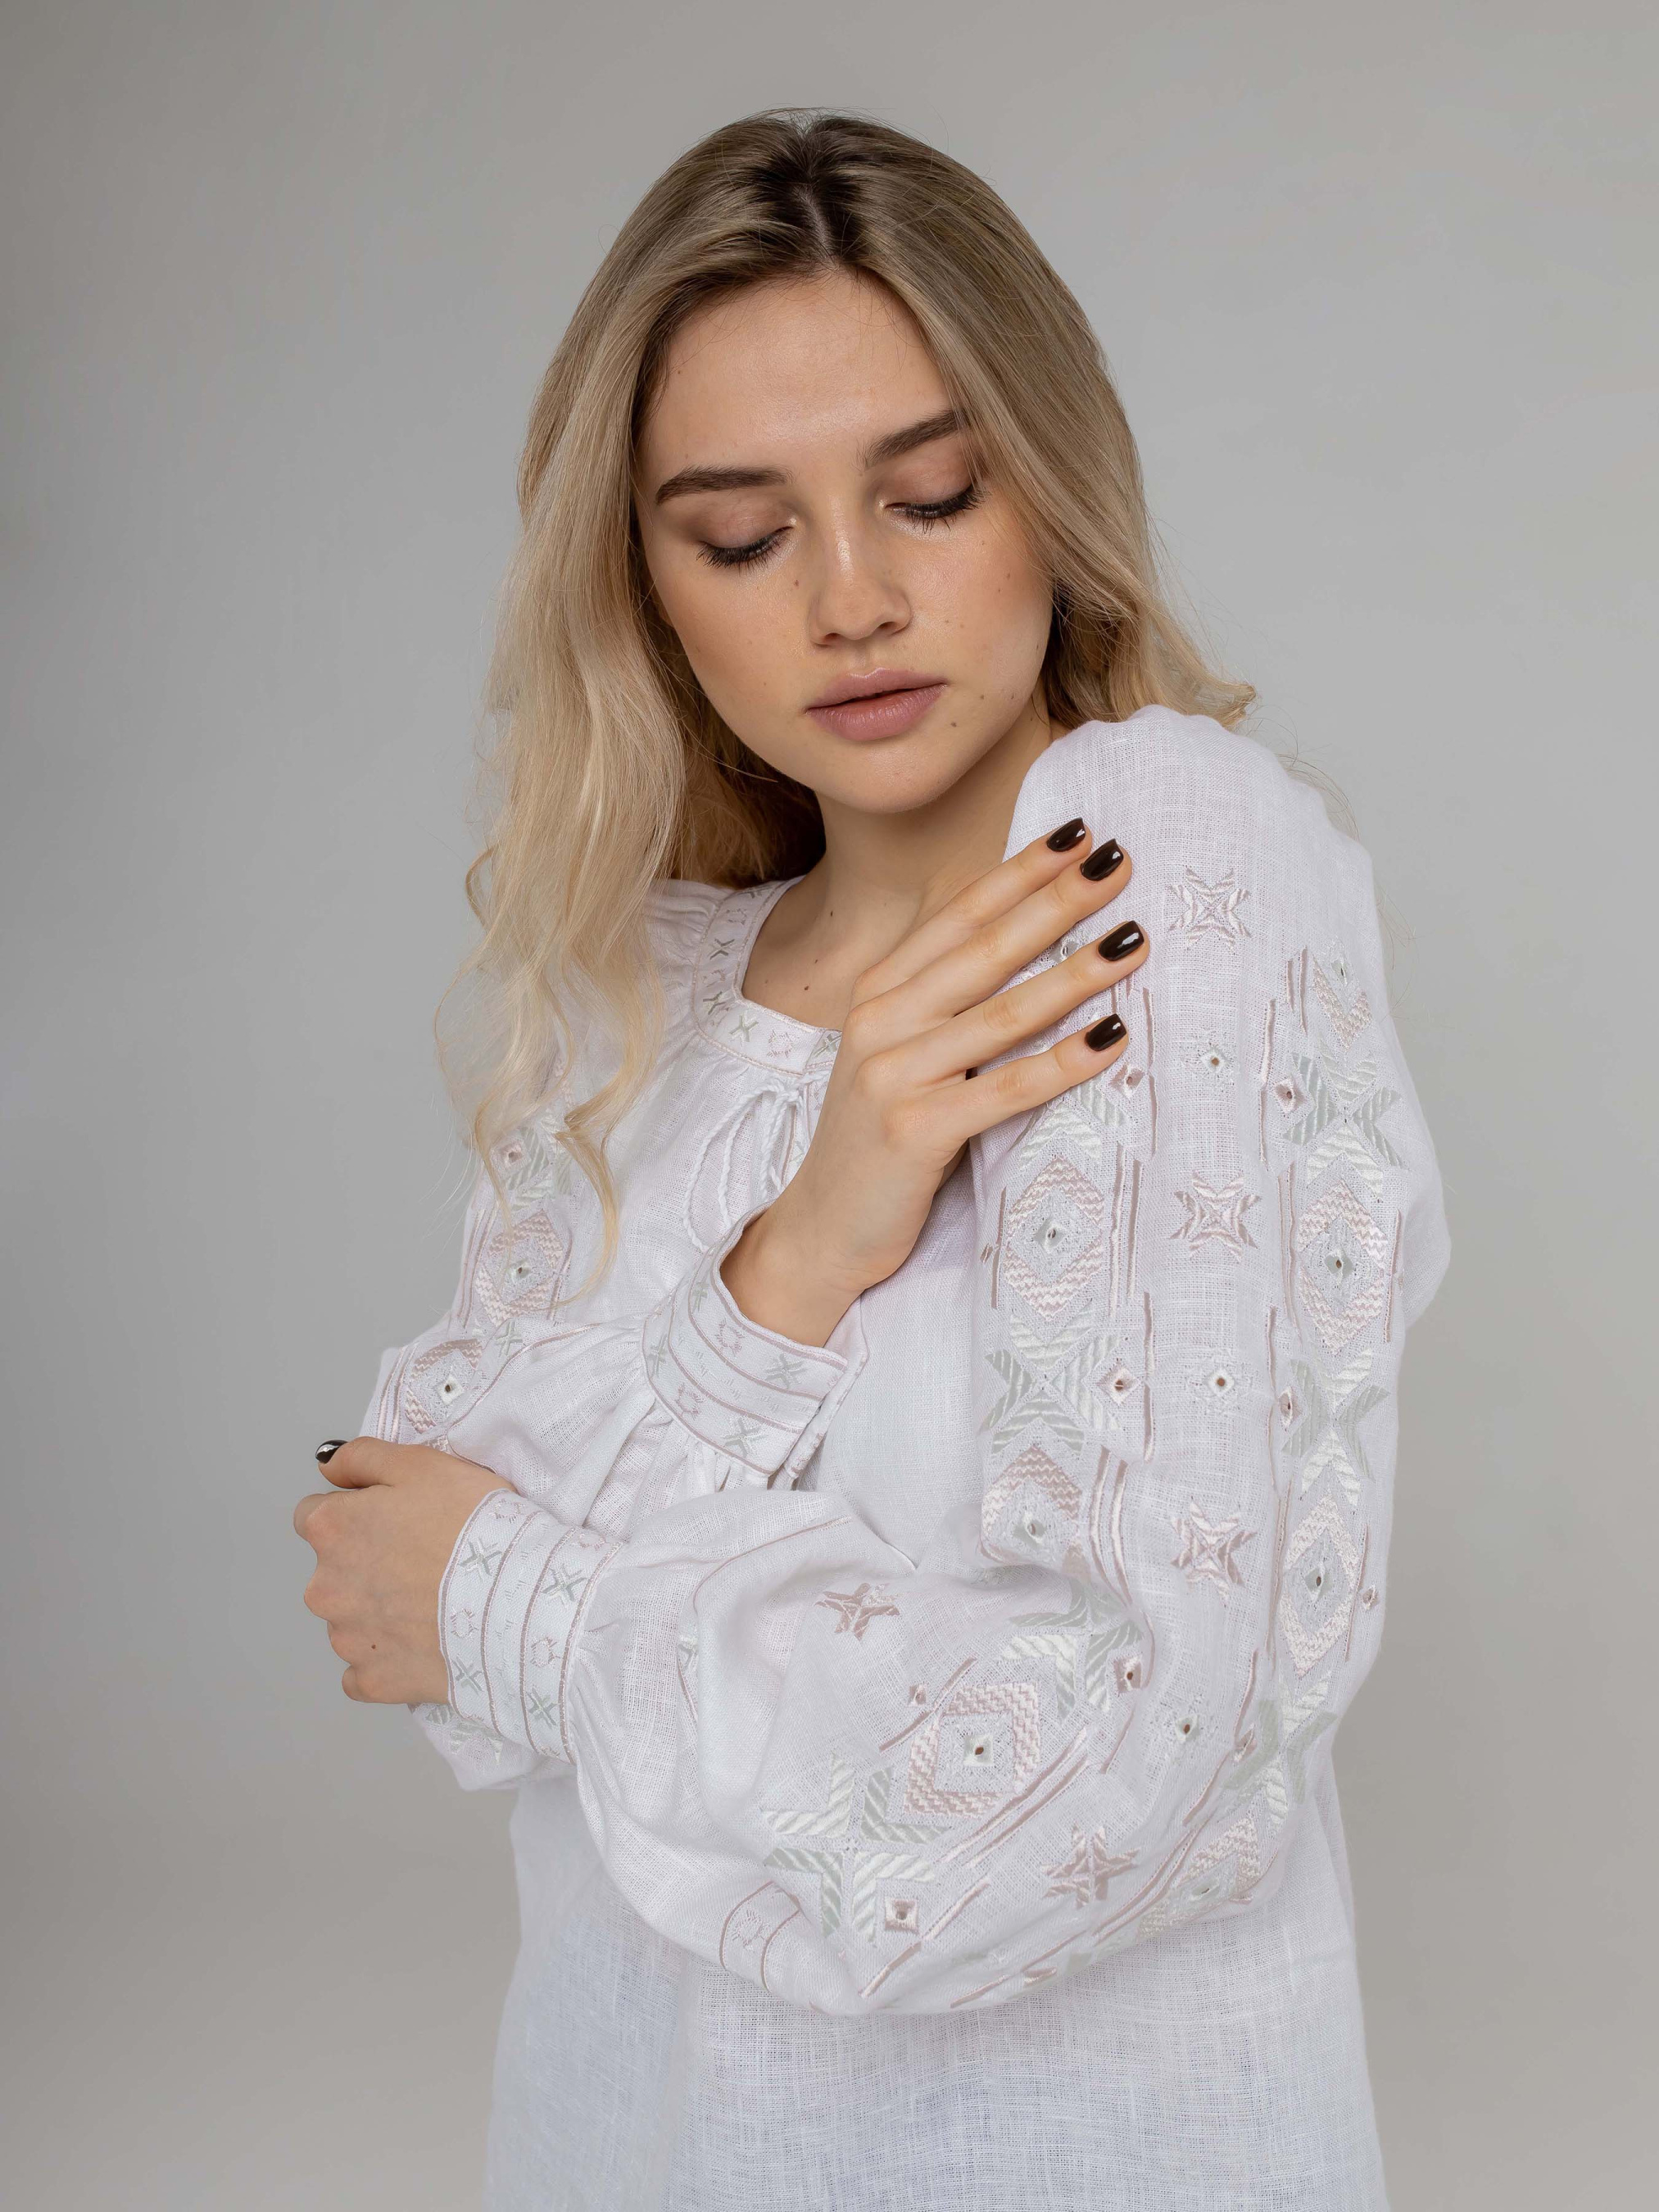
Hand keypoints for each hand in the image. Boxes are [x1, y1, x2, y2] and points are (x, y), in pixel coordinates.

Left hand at [293, 1438, 510, 1704]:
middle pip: (333, 1570)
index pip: (314, 1515)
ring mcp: (347, 1638)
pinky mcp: (373, 1679)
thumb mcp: (421, 1464)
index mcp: (331, 1529)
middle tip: (422, 1559)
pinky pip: (365, 1671)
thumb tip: (328, 1467)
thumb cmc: (473, 1525)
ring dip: (379, 1611)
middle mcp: (325, 1586)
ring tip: (432, 1602)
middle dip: (366, 1565)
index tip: (394, 1519)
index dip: (356, 1513)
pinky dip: (387, 1658)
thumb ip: (363, 1458)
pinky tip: (422, 1642)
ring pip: (351, 1619)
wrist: (514, 1599)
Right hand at [722, 822, 1147, 1343]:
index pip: (960, 916)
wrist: (822, 1227)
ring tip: (1134, 941)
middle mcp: (881, 1020)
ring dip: (1075, 973)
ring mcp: (893, 1073)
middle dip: (1059, 902)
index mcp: (879, 991)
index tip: (1081, 834)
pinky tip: (1111, 1038)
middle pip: (986, 949)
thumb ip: (943, 1000)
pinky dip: (1062, 1062)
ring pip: (1003, 1013)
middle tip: (1122, 862)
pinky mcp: (914, 1130)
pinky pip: (1005, 1089)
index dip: (1022, 873)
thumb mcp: (897, 1052)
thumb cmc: (878, 1137)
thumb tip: (1023, 940)